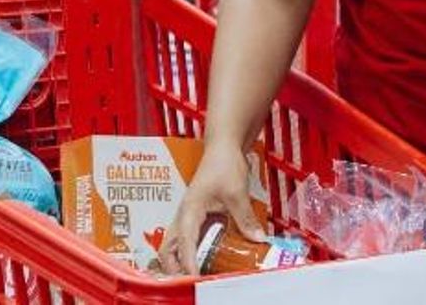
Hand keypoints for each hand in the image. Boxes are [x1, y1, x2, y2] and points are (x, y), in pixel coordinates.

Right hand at [156, 145, 265, 274]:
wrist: (223, 145)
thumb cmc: (224, 163)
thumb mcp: (236, 193)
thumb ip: (244, 218)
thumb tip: (257, 239)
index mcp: (189, 211)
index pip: (184, 243)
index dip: (188, 262)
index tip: (194, 277)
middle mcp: (184, 216)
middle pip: (168, 249)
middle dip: (174, 268)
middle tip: (190, 281)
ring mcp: (189, 216)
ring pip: (176, 245)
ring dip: (182, 261)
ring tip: (197, 275)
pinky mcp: (197, 215)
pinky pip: (190, 238)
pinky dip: (194, 251)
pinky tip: (209, 258)